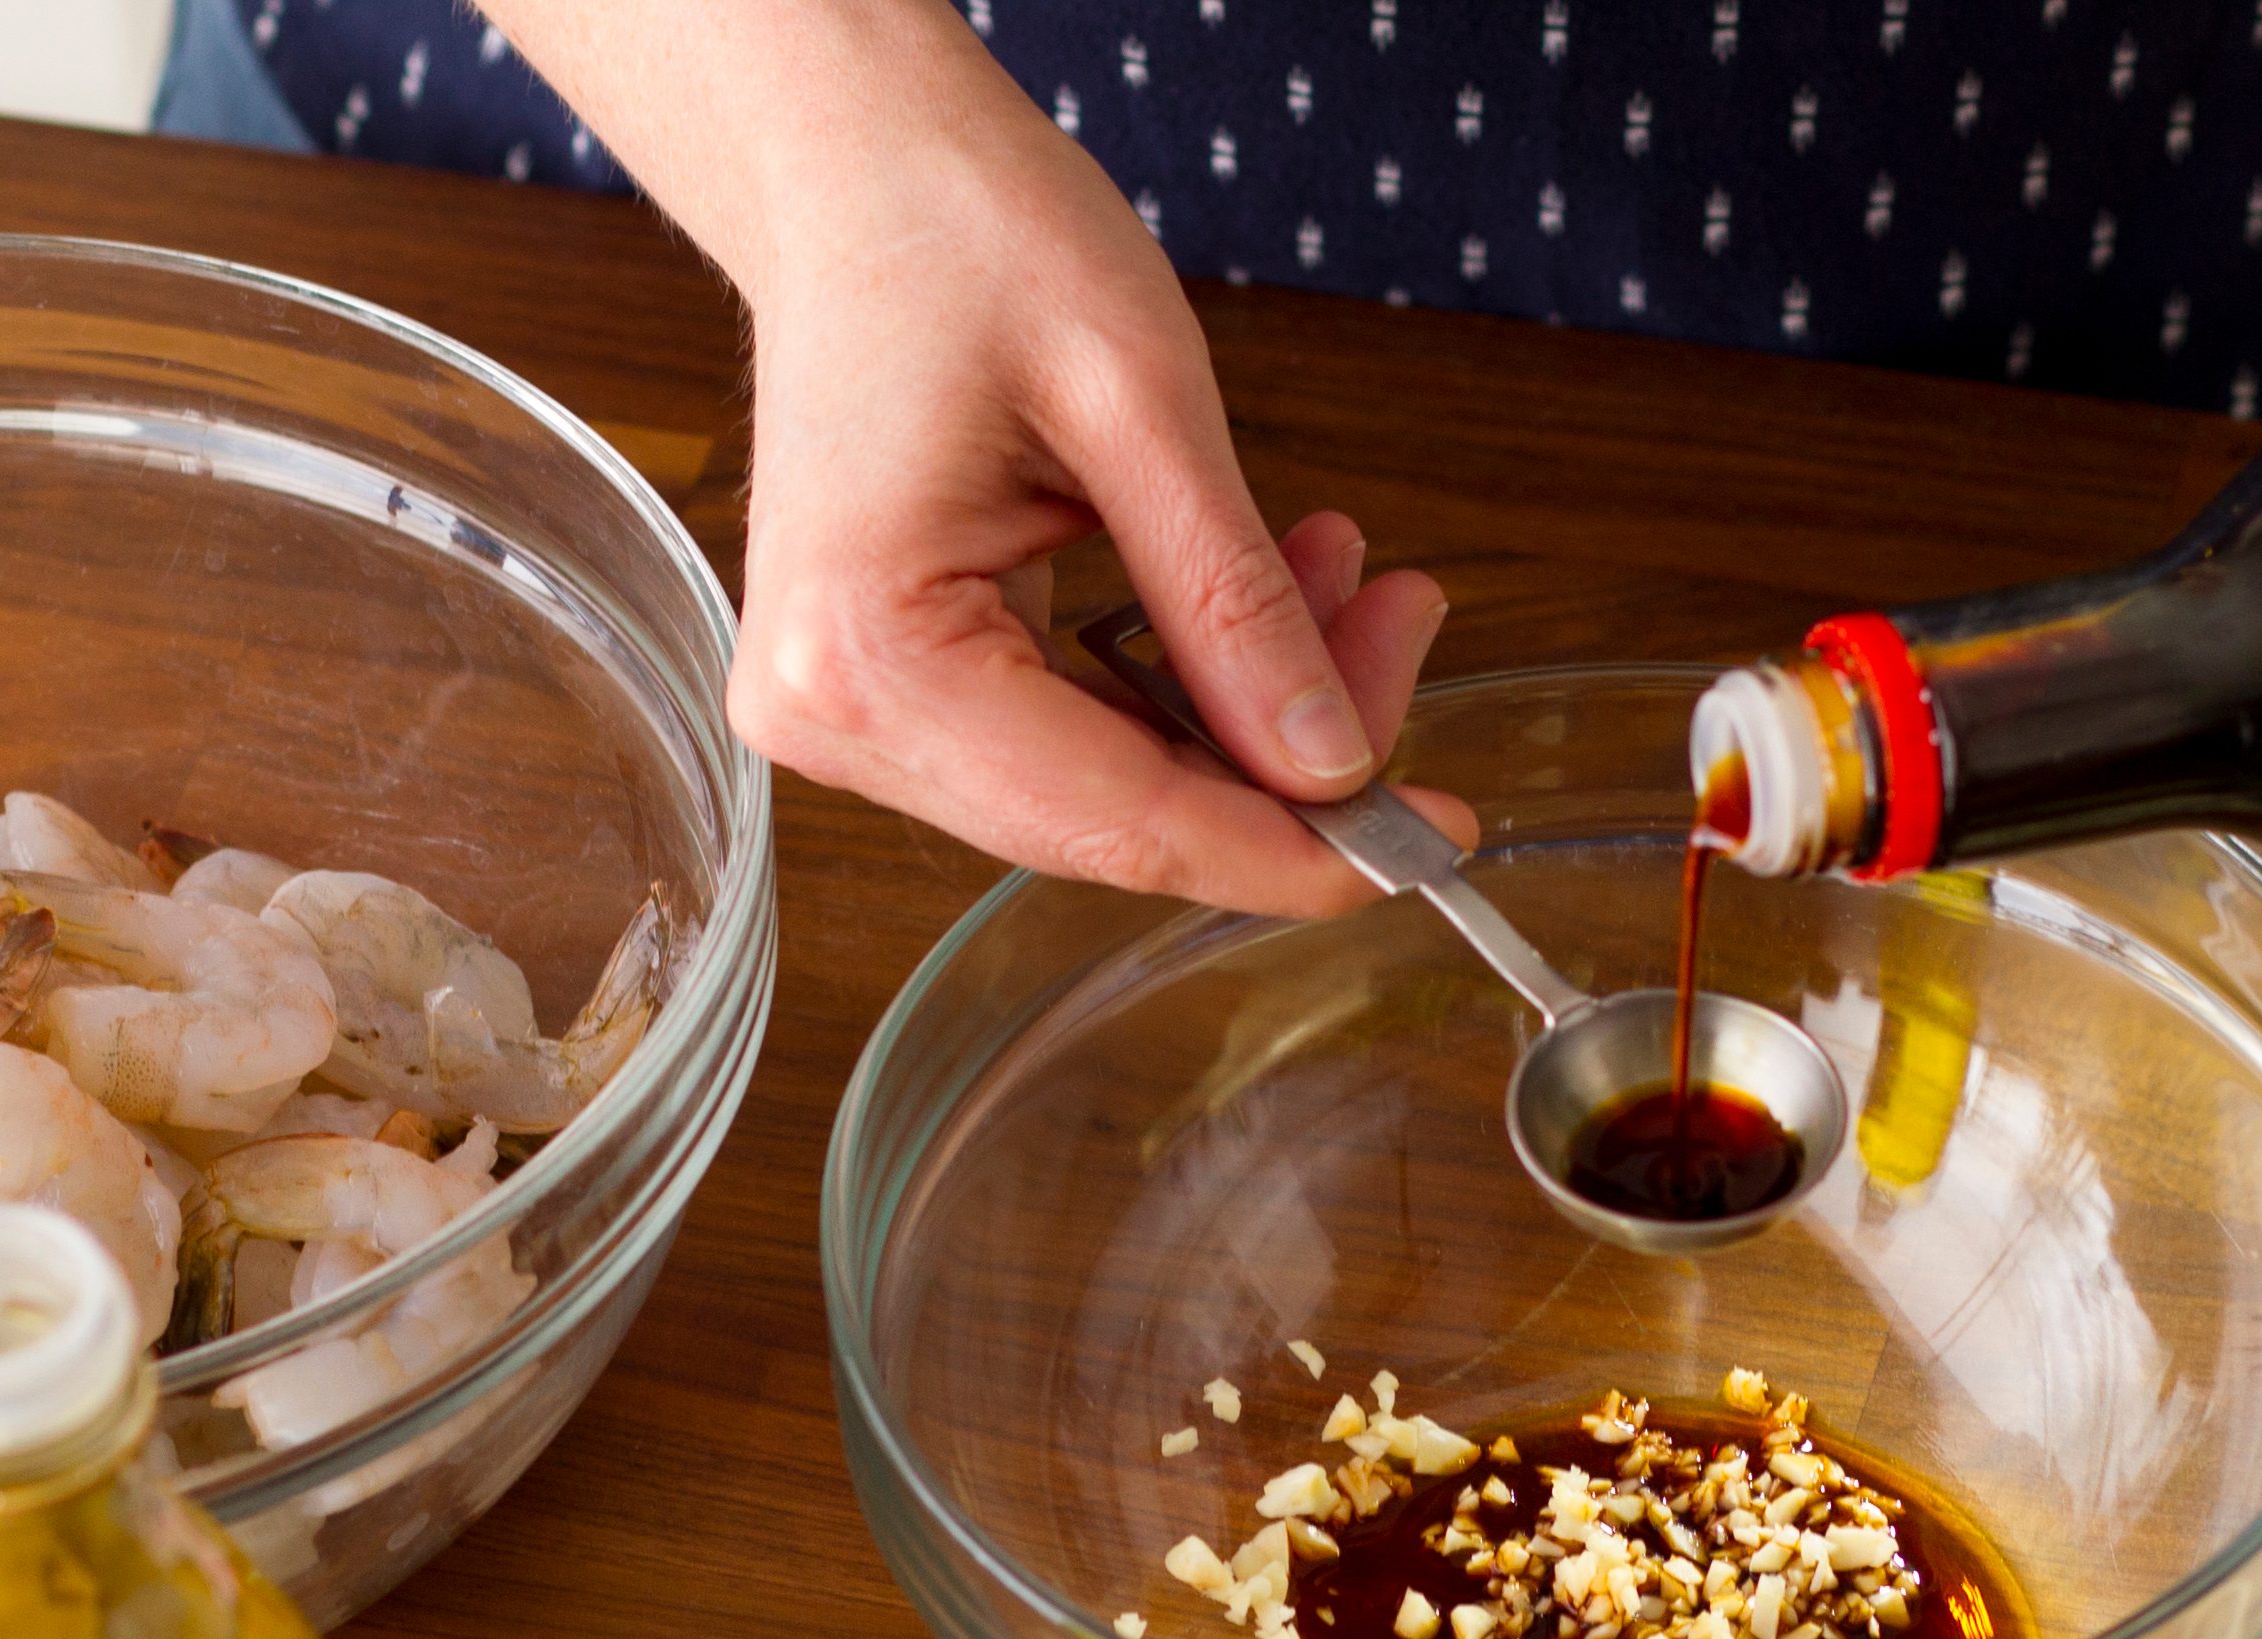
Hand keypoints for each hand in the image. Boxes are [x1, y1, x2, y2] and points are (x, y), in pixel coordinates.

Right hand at [481, 0, 1446, 915]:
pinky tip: (1261, 589)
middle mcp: (831, 715)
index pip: (1116, 822)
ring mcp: (847, 709)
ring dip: (1241, 705)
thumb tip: (1331, 766)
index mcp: (867, 654)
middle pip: (1114, 821)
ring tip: (1341, 568)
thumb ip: (1232, 605)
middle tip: (1404, 620)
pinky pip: (1068, 738)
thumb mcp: (1139, 403)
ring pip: (1105, 790)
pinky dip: (1179, 679)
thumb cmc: (960, 232)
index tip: (1430, 836)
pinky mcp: (883, 686)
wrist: (852, 168)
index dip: (1291, 847)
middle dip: (1283, 753)